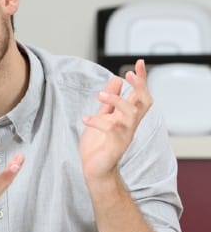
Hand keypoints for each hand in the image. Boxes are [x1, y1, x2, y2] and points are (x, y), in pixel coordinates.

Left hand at [80, 59, 151, 181]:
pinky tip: (86, 119)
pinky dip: (98, 122)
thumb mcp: (103, 116)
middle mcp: (130, 124)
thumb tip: (116, 79)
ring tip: (99, 95)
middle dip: (139, 86)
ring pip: (131, 114)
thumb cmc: (99, 144)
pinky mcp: (115, 145)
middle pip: (144, 102)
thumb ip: (110, 100)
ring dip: (117, 101)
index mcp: (127, 117)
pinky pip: (111, 130)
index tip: (139, 62)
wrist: (95, 169)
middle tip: (127, 73)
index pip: (140, 95)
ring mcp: (124, 135)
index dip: (142, 79)